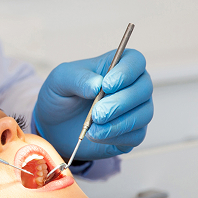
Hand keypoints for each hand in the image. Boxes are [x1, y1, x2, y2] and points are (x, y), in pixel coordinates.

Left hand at [33, 50, 153, 159]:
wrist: (54, 125)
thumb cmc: (61, 96)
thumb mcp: (60, 81)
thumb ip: (77, 78)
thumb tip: (97, 84)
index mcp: (116, 66)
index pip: (135, 61)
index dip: (126, 72)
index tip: (107, 85)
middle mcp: (131, 86)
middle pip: (144, 89)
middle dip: (121, 103)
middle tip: (97, 113)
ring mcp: (134, 110)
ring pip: (144, 114)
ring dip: (119, 122)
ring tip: (93, 127)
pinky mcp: (131, 132)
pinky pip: (136, 135)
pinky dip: (116, 136)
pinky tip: (97, 135)